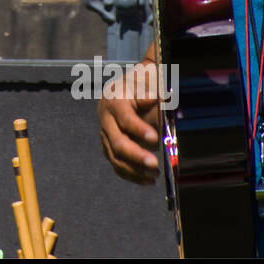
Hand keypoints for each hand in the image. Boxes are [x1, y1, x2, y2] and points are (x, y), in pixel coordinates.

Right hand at [97, 62, 162, 184]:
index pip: (125, 118)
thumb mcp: (145, 83)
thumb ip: (152, 97)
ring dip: (135, 169)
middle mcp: (106, 119)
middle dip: (137, 155)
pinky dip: (131, 175)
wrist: (125, 88)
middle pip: (117, 142)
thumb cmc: (139, 86)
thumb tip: (157, 105)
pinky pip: (117, 164)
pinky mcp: (109, 146)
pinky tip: (147, 180)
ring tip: (154, 174)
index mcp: (114, 100)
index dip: (139, 129)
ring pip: (115, 157)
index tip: (155, 138)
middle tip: (154, 164)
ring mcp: (106, 134)